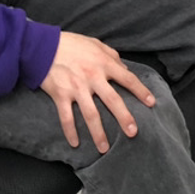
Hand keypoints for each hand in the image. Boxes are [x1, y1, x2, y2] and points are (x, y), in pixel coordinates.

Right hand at [39, 31, 155, 152]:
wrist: (43, 45)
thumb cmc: (71, 44)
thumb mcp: (96, 44)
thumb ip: (112, 56)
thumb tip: (125, 69)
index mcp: (104, 64)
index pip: (128, 79)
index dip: (141, 91)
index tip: (151, 103)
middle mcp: (93, 77)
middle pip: (113, 100)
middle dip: (124, 118)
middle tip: (133, 133)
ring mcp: (76, 88)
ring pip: (91, 114)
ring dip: (98, 133)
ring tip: (104, 149)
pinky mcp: (61, 95)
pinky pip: (66, 118)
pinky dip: (70, 132)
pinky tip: (75, 144)